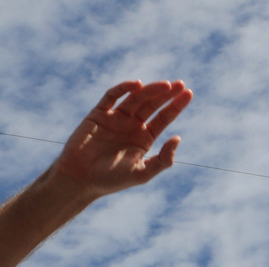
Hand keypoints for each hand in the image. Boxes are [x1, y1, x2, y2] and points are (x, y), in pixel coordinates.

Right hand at [53, 80, 192, 194]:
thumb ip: (163, 160)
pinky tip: (138, 85)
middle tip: (180, 85)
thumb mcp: (142, 174)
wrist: (80, 180)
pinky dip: (124, 88)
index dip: (176, 106)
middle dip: (167, 94)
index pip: (163, 117)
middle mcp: (131, 126)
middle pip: (153, 104)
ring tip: (166, 85)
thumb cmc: (111, 181)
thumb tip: (178, 138)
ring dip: (151, 90)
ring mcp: (115, 118)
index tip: (188, 94)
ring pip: (136, 97)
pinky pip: (112, 96)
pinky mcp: (99, 113)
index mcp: (144, 139)